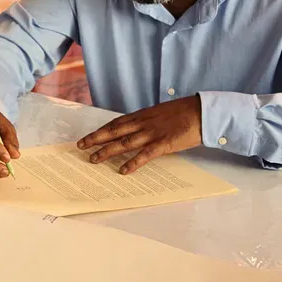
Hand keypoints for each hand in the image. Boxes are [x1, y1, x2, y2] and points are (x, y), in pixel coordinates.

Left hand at [77, 95, 202, 173]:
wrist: (200, 112)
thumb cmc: (181, 113)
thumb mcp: (158, 114)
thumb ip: (145, 121)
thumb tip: (134, 130)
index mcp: (141, 115)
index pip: (115, 123)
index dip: (100, 130)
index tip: (87, 137)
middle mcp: (142, 123)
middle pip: (113, 131)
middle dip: (95, 139)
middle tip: (80, 146)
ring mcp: (151, 133)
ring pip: (124, 143)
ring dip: (107, 151)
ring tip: (94, 159)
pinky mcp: (163, 144)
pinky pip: (145, 155)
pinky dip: (133, 163)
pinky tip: (123, 170)